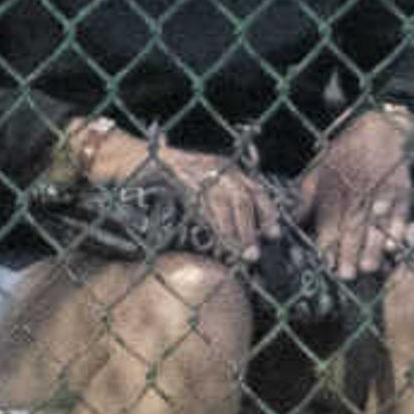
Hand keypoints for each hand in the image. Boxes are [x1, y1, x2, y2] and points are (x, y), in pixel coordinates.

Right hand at [140, 140, 284, 263]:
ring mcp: (200, 168)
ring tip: (234, 251)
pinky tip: (212, 236)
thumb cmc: (171, 182)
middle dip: (249, 229)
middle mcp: (219, 166)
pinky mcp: (179, 174)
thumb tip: (240, 240)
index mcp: (229, 169)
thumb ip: (220, 210)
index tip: (273, 235)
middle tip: (251, 254)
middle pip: (243, 197)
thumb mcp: (203, 192)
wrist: (140, 159)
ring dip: (231, 230)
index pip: (256, 190)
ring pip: (225, 200)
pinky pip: (201, 199)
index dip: (267, 213)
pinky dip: (209, 220)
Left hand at [297, 106, 413, 279]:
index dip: (329, 245)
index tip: (328, 264)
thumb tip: (293, 221)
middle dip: (349, 252)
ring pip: (375, 224)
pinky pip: (401, 212)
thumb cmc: (345, 152)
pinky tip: (395, 244)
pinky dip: (398, 228)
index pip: (329, 223)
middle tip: (348, 275)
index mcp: (333, 191)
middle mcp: (356, 194)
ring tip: (370, 266)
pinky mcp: (401, 190)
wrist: (379, 128)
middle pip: (352, 227)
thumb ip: (305, 198)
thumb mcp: (318, 171)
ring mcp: (380, 192)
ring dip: (372, 246)